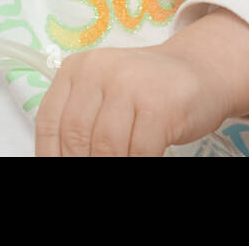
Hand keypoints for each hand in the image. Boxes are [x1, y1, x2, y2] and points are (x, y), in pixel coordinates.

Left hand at [33, 44, 230, 156]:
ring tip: (117, 169)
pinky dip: (138, 164)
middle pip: (75, 135)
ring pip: (106, 147)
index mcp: (76, 68)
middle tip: (88, 180)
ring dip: (111, 167)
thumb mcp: (104, 93)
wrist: (199, 69)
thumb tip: (64, 157)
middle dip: (80, 163)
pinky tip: (141, 163)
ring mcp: (130, 86)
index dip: (49, 154)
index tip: (55, 169)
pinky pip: (140, 152)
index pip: (49, 120)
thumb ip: (83, 120)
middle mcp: (99, 71)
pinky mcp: (160, 106)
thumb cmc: (146, 90)